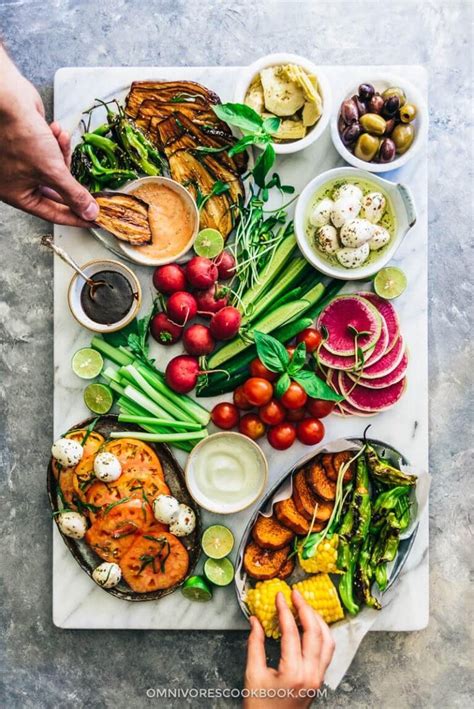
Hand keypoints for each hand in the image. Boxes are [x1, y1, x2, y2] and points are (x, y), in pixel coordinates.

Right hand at [0, 47, 97, 225]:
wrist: (8, 99)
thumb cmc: (20, 135)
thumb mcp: (52, 171)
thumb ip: (73, 194)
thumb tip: (89, 213)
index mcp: (17, 194)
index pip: (52, 213)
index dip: (74, 217)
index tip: (93, 220)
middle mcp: (19, 181)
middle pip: (56, 192)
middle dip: (73, 183)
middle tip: (93, 190)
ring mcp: (25, 163)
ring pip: (56, 170)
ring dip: (63, 155)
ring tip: (62, 141)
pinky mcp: (32, 146)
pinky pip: (52, 152)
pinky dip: (58, 143)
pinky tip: (55, 131)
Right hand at [244, 590, 334, 708]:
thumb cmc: (260, 707)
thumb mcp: (253, 674)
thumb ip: (255, 644)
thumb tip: (255, 620)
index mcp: (293, 672)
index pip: (292, 632)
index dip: (285, 610)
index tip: (280, 596)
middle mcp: (311, 674)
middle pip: (315, 632)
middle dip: (306, 608)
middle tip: (295, 594)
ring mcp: (318, 678)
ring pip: (328, 640)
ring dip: (318, 620)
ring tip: (305, 606)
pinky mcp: (319, 680)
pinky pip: (328, 651)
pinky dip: (323, 634)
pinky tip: (313, 626)